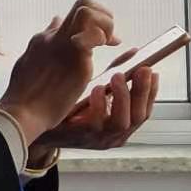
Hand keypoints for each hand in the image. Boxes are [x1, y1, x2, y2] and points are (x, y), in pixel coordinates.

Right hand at [0, 0, 119, 147]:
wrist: (21, 111)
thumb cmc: (25, 95)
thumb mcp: (31, 62)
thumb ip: (44, 43)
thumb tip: (55, 21)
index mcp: (43, 39)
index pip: (71, 17)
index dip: (92, 23)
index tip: (103, 40)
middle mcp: (54, 36)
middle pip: (82, 5)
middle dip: (103, 16)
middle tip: (109, 40)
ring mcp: (64, 44)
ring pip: (88, 12)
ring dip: (105, 24)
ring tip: (109, 44)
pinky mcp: (76, 56)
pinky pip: (96, 34)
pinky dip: (106, 37)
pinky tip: (109, 50)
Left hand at [36, 62, 160, 151]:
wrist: (37, 124)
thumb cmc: (70, 107)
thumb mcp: (98, 89)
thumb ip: (116, 73)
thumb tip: (134, 51)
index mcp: (121, 123)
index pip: (145, 110)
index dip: (151, 91)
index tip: (152, 71)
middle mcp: (115, 134)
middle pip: (139, 116)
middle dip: (142, 92)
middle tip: (141, 70)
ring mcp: (99, 138)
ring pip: (122, 122)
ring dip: (123, 97)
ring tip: (117, 76)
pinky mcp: (82, 137)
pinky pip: (96, 124)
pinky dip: (99, 106)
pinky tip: (96, 90)